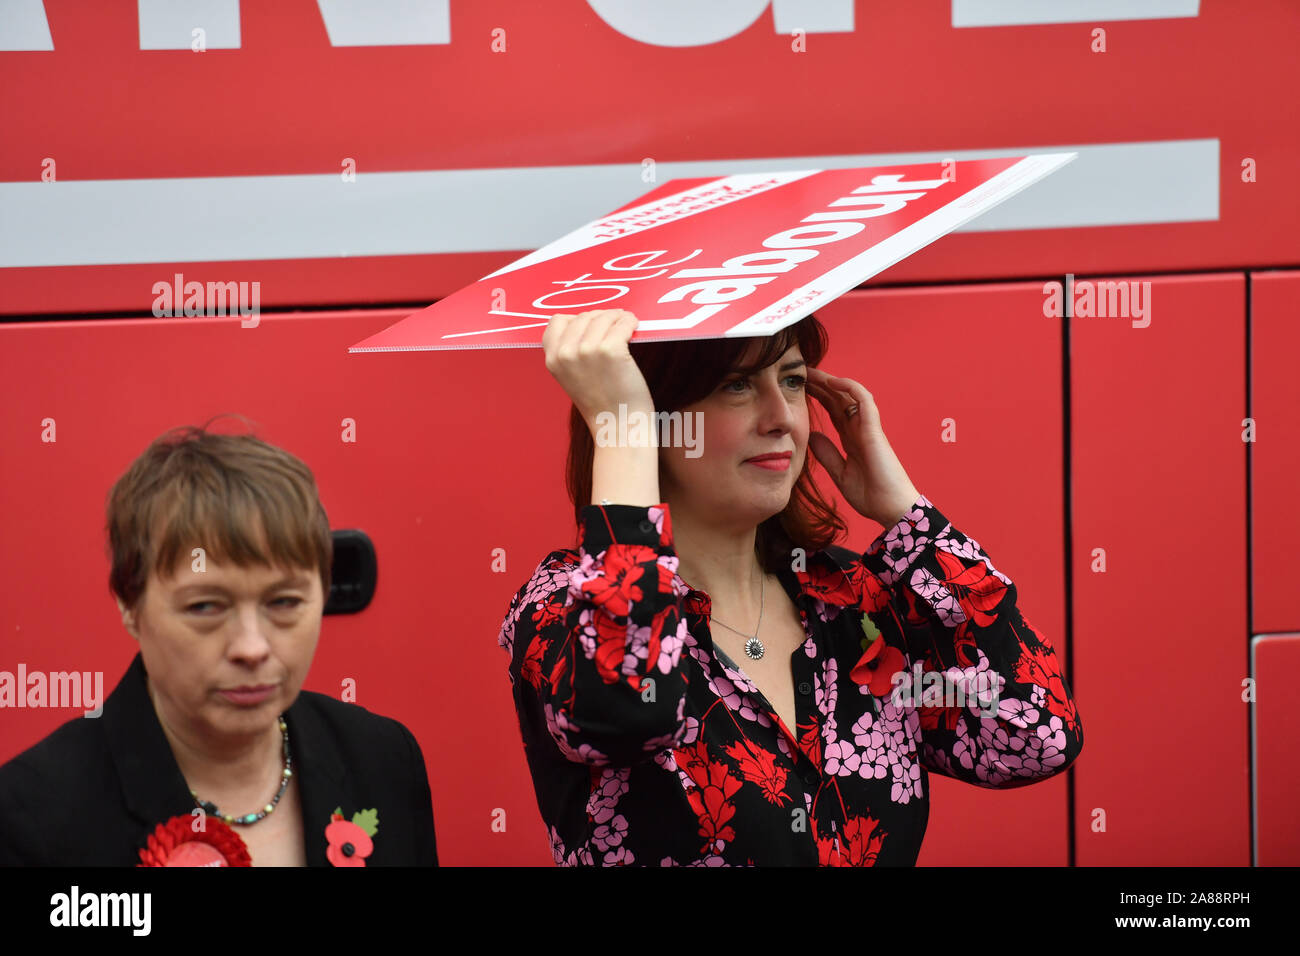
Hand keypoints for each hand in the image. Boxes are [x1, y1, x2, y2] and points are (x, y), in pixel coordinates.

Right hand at [542, 310, 653, 428]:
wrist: (618, 426)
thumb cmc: (602, 403)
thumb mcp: (571, 377)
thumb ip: (570, 351)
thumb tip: (587, 321)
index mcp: (553, 360)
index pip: (557, 321)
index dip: (577, 320)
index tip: (592, 325)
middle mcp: (566, 353)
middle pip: (583, 316)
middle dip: (601, 317)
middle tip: (616, 323)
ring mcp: (587, 350)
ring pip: (603, 317)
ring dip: (618, 317)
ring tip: (627, 324)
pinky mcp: (610, 350)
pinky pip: (622, 323)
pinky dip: (630, 322)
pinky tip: (634, 327)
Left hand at [806, 367, 920, 526]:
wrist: (891, 510)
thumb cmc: (871, 495)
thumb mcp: (840, 473)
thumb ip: (827, 454)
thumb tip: (812, 436)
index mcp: (852, 439)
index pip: (833, 411)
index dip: (818, 397)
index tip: (800, 388)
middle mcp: (860, 429)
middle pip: (839, 399)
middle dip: (821, 385)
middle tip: (801, 373)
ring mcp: (868, 428)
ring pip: (850, 395)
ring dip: (831, 382)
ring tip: (812, 373)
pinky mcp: (874, 430)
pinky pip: (865, 401)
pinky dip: (850, 388)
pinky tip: (833, 382)